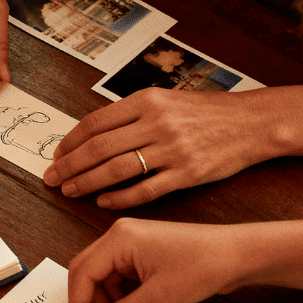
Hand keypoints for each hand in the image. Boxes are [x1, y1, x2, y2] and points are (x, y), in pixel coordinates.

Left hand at [43, 88, 275, 207]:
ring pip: (117, 169)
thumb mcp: (166, 100)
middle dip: (70, 165)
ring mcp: (172, 149)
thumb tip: (92, 135)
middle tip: (52, 178)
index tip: (57, 155)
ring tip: (70, 190)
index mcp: (147, 100)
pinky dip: (119, 197)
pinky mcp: (187, 173)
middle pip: (99, 147)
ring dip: (88, 182)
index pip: (96, 123)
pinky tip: (103, 201)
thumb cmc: (206, 113)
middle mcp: (157, 123)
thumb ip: (132, 115)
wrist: (250, 123)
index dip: (71, 141)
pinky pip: (145, 190)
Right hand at [66, 219, 248, 302]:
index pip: (82, 272)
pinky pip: (122, 280)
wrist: (238, 255)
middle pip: (90, 274)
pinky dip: (126, 300)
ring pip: (106, 280)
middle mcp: (121, 236)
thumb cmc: (203, 265)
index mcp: (119, 238)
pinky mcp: (145, 255)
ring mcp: (133, 245)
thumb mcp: (159, 296)